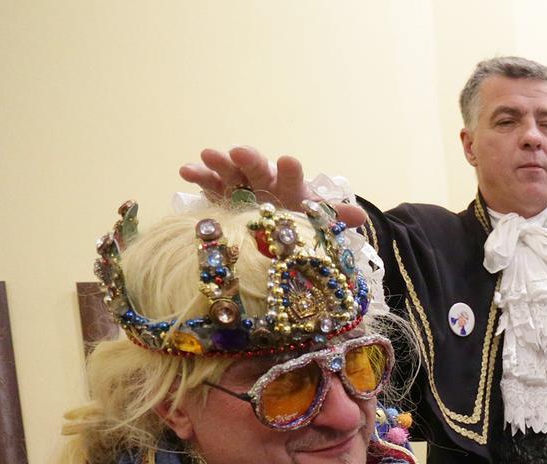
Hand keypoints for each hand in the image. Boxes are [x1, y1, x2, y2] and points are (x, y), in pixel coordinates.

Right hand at [177, 146, 367, 227]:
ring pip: (230, 171)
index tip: (288, 162)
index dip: (291, 170)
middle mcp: (264, 181)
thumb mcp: (317, 220)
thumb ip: (334, 216)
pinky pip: (208, 183)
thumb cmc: (298, 220)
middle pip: (257, 167)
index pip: (292, 176)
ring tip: (207, 154)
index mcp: (290, 186)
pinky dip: (198, 176)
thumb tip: (361, 216)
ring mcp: (240, 185)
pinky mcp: (220, 194)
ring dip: (219, 162)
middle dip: (249, 158)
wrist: (277, 229)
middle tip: (239, 151)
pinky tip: (185, 170)